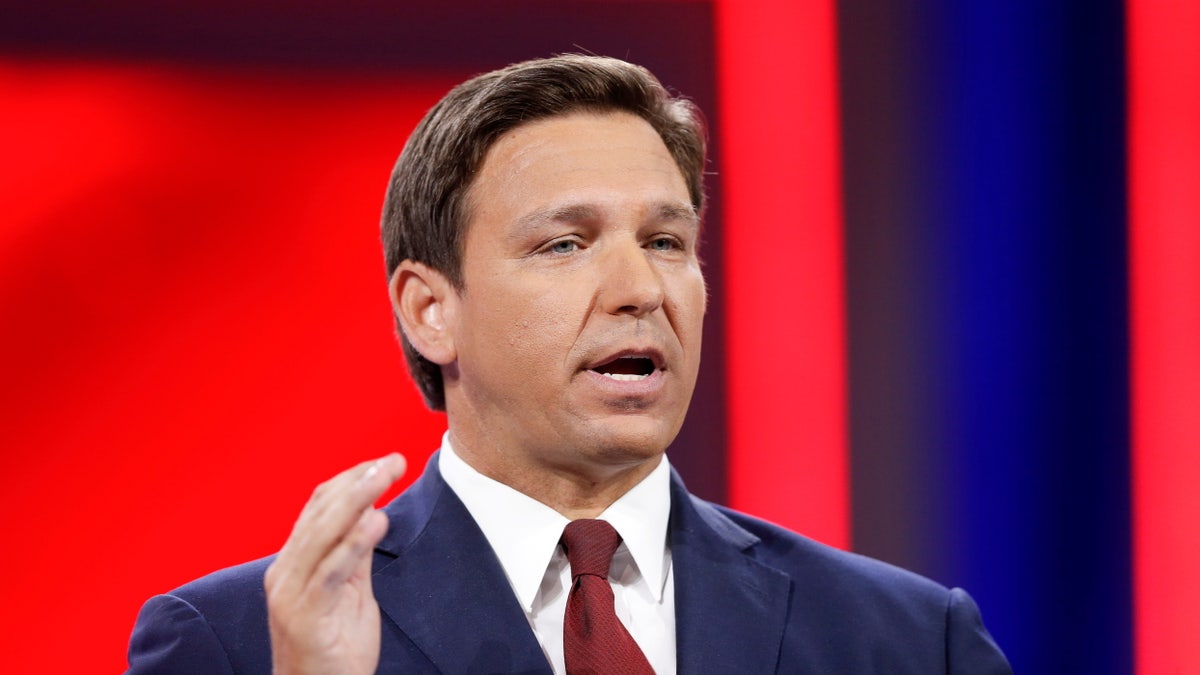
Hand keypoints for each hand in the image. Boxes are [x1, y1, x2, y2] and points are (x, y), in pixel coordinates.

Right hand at [264, 453, 406, 674]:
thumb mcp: (350, 592)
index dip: (351, 479)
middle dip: (360, 480)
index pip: (319, 506)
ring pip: (322, 533)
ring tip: (386, 476)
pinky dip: (353, 542)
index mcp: (294, 563)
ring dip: (357, 499)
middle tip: (394, 461)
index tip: (385, 462)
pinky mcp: (304, 614)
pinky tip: (377, 521)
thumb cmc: (334, 649)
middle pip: (320, 512)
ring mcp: (291, 592)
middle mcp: (285, 572)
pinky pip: (330, 571)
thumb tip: (371, 512)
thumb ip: (355, 555)